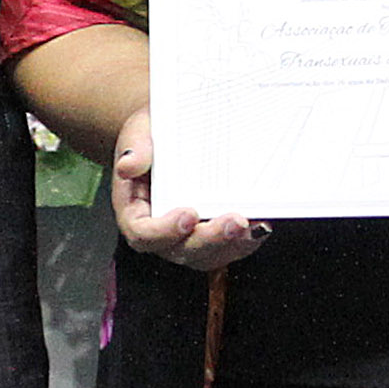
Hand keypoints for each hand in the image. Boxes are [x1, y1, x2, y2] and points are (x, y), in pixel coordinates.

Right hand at [106, 110, 268, 271]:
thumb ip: (135, 149)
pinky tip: (260, 225)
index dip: (165, 231)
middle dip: (210, 239)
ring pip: (209, 255)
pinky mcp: (213, 235)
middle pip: (182, 250)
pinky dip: (246, 240)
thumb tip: (128, 165)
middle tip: (234, 222)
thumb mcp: (139, 133)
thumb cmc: (151, 136)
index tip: (188, 214)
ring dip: (233, 245)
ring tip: (252, 226)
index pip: (143, 234)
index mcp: (135, 212)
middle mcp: (161, 232)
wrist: (170, 132)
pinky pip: (230, 248)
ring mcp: (188, 238)